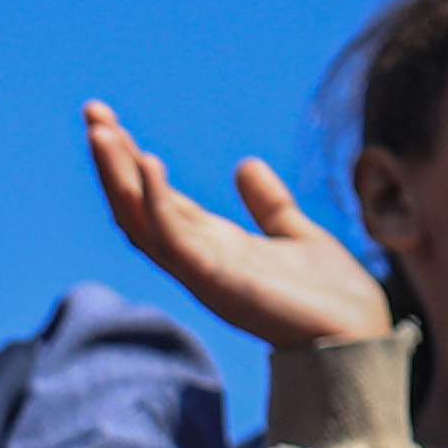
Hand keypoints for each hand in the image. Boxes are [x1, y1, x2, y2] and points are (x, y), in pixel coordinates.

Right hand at [80, 106, 388, 358]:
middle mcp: (196, 257)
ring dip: (117, 176)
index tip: (111, 120)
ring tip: (102, 131)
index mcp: (211, 244)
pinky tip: (148, 161)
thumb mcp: (296, 233)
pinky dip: (155, 201)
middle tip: (91, 112)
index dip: (132, 160)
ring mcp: (201, 270)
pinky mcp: (215, 280)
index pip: (157, 198)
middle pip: (136, 206)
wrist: (355, 336)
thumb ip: (268, 203)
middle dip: (111, 161)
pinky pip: (173, 239)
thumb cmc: (329, 297)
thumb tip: (245, 166)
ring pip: (140, 221)